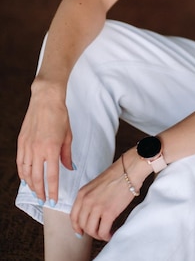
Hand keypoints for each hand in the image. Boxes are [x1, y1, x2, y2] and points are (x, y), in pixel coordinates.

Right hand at [16, 80, 72, 203]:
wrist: (46, 100)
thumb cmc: (60, 116)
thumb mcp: (68, 135)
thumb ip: (67, 154)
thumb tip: (69, 168)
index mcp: (51, 148)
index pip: (51, 176)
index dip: (53, 190)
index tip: (54, 200)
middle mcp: (37, 150)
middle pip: (37, 178)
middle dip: (40, 192)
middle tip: (44, 199)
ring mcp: (27, 146)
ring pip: (26, 172)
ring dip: (31, 184)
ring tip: (36, 191)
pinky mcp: (21, 142)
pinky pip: (20, 162)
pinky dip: (22, 173)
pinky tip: (26, 178)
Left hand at [70, 148, 150, 240]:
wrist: (129, 169)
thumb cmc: (116, 174)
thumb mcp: (95, 185)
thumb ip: (90, 197)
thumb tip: (91, 212)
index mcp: (83, 193)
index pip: (73, 216)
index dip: (77, 227)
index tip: (81, 232)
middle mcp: (87, 201)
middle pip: (82, 225)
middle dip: (90, 231)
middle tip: (98, 231)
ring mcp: (97, 207)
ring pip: (91, 230)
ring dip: (98, 234)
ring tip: (105, 233)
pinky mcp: (109, 212)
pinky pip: (103, 231)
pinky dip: (106, 236)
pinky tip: (111, 233)